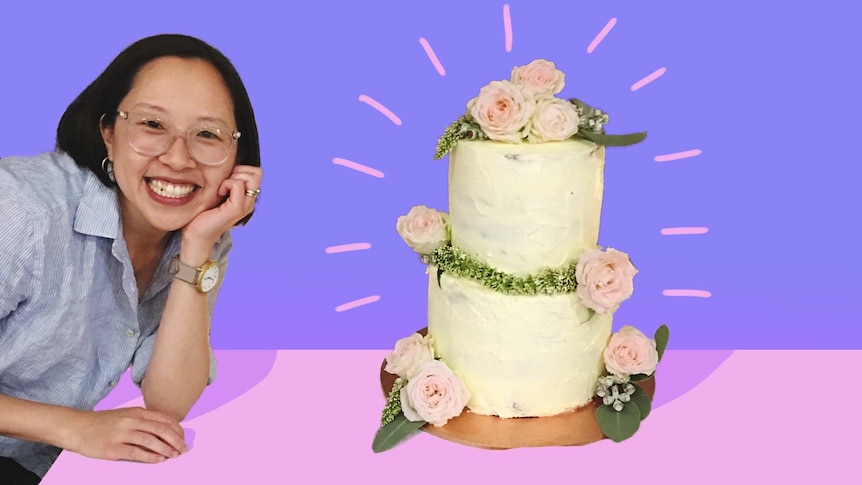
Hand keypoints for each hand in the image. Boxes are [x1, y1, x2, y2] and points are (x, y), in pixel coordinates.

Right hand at [66, 407, 187, 462]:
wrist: (77, 427)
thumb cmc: (103, 422)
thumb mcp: (126, 415)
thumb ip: (144, 420)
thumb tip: (165, 430)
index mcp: (136, 412)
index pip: (164, 419)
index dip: (177, 430)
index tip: (183, 438)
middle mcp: (131, 421)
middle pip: (161, 430)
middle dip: (175, 441)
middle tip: (183, 449)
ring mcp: (121, 434)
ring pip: (150, 441)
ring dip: (165, 449)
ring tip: (174, 455)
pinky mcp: (112, 448)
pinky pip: (135, 453)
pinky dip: (150, 457)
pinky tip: (159, 460)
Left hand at [183, 164, 262, 249]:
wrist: (196, 234)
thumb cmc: (202, 214)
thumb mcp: (217, 193)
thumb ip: (226, 182)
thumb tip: (227, 165)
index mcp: (246, 198)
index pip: (256, 173)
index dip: (242, 169)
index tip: (226, 178)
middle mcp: (249, 202)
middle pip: (257, 173)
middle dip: (240, 171)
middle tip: (225, 182)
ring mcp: (245, 206)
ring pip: (250, 177)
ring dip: (233, 177)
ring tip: (221, 188)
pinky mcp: (237, 209)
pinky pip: (238, 185)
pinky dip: (227, 184)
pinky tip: (218, 193)